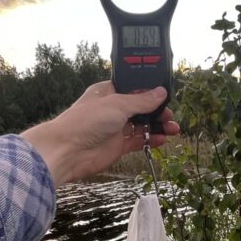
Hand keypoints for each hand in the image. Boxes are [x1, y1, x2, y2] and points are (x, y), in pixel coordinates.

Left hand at [21, 81, 179, 185]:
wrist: (67, 151)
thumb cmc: (85, 122)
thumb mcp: (118, 104)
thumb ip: (142, 100)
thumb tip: (160, 92)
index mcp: (108, 92)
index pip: (134, 89)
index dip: (151, 92)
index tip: (166, 96)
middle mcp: (112, 109)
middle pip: (141, 108)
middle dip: (157, 112)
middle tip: (170, 116)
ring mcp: (114, 128)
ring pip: (141, 126)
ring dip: (157, 127)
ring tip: (173, 129)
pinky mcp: (117, 146)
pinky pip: (138, 141)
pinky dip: (150, 140)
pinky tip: (162, 139)